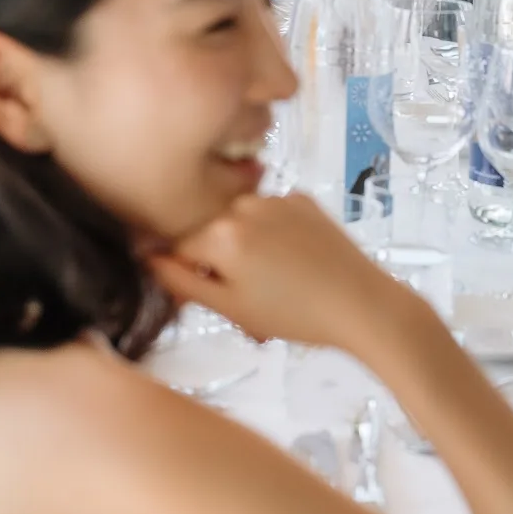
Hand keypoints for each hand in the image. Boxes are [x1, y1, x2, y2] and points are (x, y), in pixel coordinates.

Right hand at [150, 192, 417, 352]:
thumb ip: (179, 281)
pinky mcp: (303, 198)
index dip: (190, 274)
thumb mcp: (230, 308)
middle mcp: (241, 205)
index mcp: (218, 233)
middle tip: (250, 295)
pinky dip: (276, 233)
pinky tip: (297, 260)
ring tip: (277, 280)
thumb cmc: (295, 316)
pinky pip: (272, 213)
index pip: (178, 248)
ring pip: (240, 221)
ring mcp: (275, 197)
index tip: (212, 296)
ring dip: (246, 244)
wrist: (366, 306)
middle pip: (209, 231)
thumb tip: (145, 258)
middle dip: (219, 259)